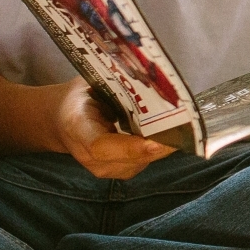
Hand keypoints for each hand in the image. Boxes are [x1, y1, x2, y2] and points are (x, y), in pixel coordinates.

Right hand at [48, 79, 177, 178]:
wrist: (61, 121)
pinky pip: (144, 161)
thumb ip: (116, 85)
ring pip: (142, 162)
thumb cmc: (80, 97)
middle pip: (130, 159)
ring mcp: (103, 169)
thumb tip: (152, 78)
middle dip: (161, 145)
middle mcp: (88, 156)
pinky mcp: (118, 171)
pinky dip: (160, 148)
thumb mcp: (90, 84)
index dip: (130, 147)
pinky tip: (174, 133)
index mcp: (77, 128)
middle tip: (188, 130)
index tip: (156, 142)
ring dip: (164, 147)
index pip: (101, 146)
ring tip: (186, 129)